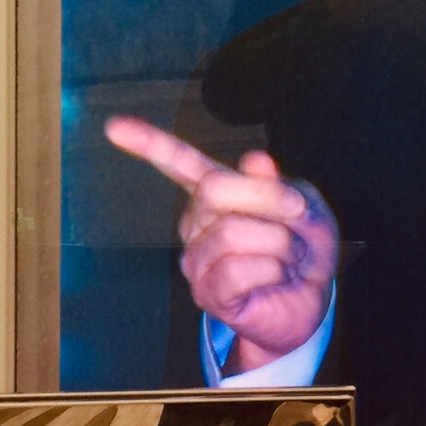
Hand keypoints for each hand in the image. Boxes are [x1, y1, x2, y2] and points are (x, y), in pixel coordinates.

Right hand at [104, 117, 337, 374]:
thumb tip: (254, 159)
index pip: (179, 162)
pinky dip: (271, 270)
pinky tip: (275, 277)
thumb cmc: (302, 247)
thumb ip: (277, 186)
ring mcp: (197, 257)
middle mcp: (197, 221)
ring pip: (232, 233)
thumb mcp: (304, 206)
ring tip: (286, 258)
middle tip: (297, 220)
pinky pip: (237, 270)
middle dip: (270, 200)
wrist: (311, 298)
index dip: (147, 142)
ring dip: (279, 244)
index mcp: (215, 191)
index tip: (114, 126)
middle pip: (216, 189)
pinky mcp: (206, 292)